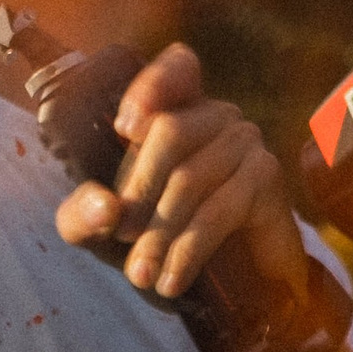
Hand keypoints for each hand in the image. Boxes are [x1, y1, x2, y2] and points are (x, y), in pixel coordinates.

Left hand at [53, 41, 311, 303]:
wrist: (231, 284)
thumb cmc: (161, 236)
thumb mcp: (104, 226)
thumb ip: (85, 214)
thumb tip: (106, 208)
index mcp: (177, 108)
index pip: (178, 67)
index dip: (154, 85)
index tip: (125, 128)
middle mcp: (216, 115)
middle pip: (171, 131)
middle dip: (139, 190)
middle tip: (121, 237)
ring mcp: (247, 142)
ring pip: (192, 177)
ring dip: (160, 233)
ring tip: (141, 274)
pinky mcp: (267, 178)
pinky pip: (221, 210)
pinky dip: (188, 250)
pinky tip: (171, 279)